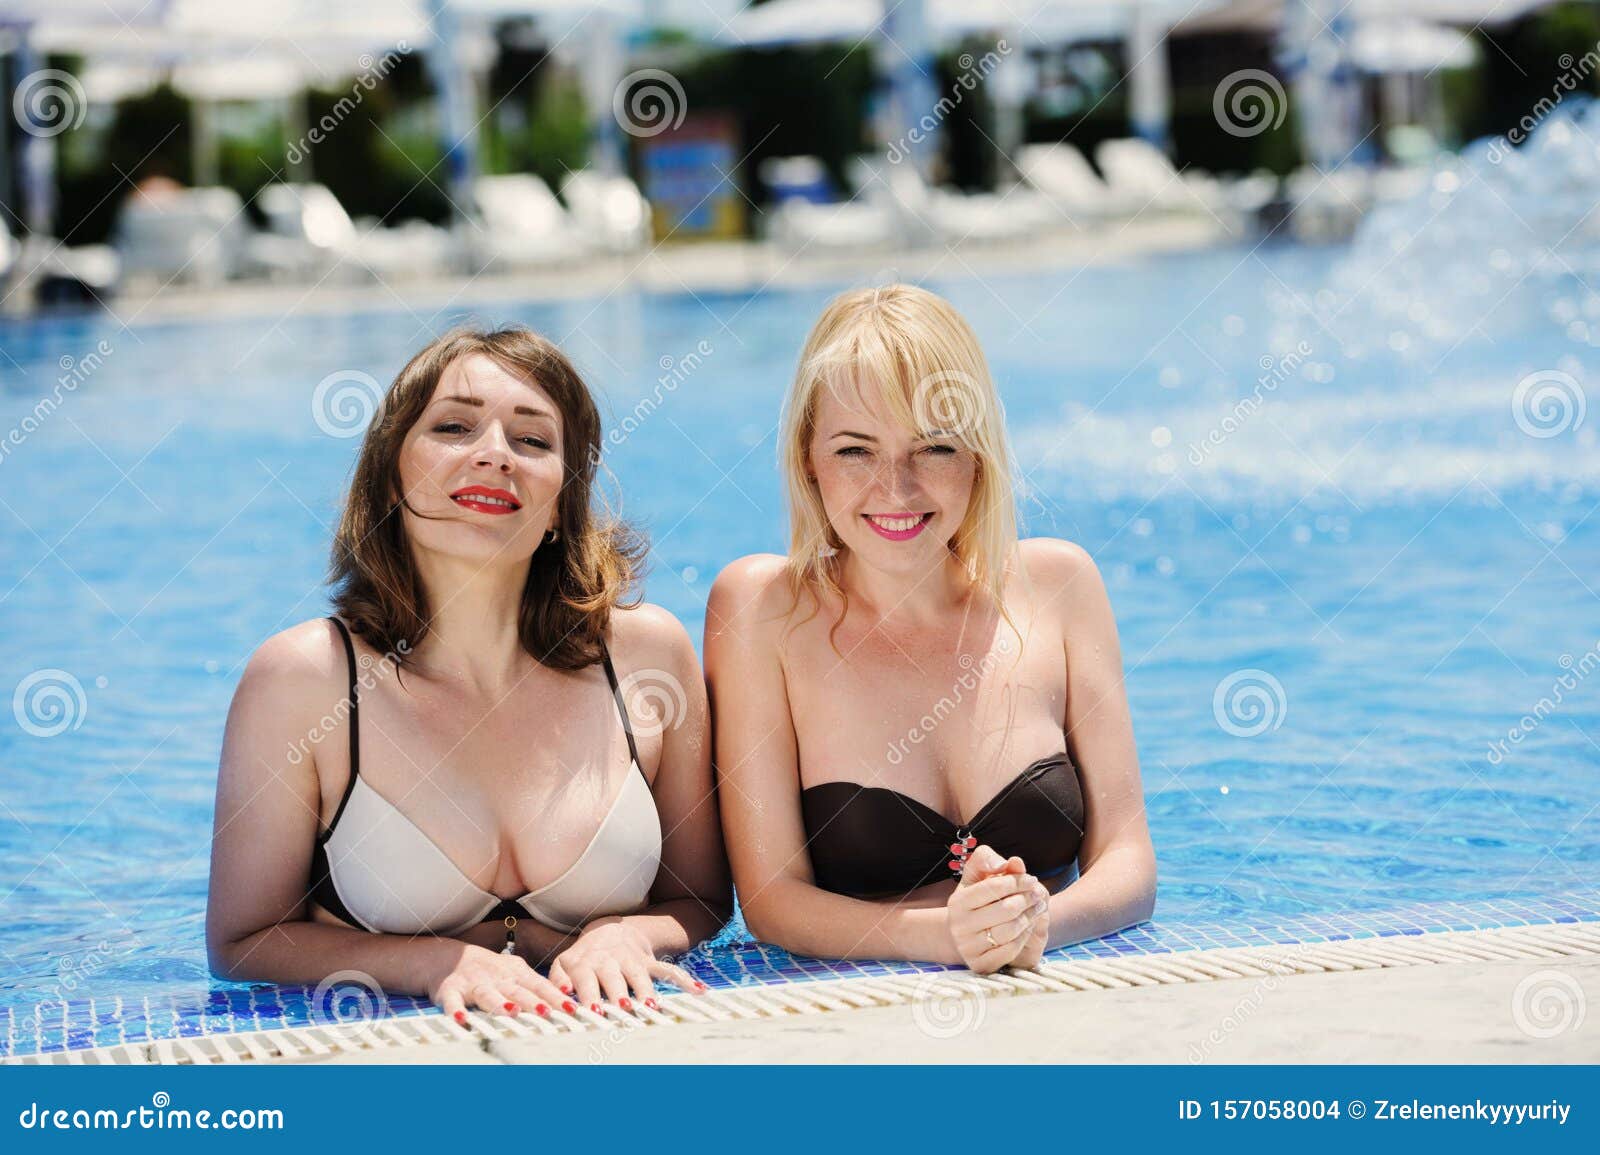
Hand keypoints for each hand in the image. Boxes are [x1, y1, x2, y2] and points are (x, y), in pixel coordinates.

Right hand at [428, 942, 569, 1025]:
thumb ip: (538, 989)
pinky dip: (456, 1011)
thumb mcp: (517, 974)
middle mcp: (498, 978)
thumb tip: (568, 1005)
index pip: (540, 986)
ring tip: (512, 1012)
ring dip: (499, 1004)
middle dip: (533, 1001)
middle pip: (517, 991)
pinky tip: (461, 1020)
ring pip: (488, 994)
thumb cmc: (492, 971)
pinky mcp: (451, 990)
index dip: (556, 997)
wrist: (452, 957)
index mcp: (517, 974)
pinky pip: (453, 1002)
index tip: (572, 1008)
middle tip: (547, 1011)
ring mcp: (474, 983)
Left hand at [547, 916, 704, 1014]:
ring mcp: (632, 960)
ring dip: (646, 990)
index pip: (585, 977)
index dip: (588, 992)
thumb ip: (558, 979)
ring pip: (641, 974)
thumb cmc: (583, 956)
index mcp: (585, 961)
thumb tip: (561, 996)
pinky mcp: (649, 962)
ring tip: (651, 1007)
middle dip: (618, 992)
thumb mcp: (564, 962)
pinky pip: (668, 969)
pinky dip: (684, 980)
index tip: (591, 1010)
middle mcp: (609, 960)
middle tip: (622, 1009)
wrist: (610, 929)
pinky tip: (699, 991)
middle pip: (614, 977)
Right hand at [945, 845, 1047, 972]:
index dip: (1017, 881)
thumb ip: (989, 860)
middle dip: (1027, 899)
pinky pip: (1011, 950)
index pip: (993, 887)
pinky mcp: (980, 965)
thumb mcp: (977, 876)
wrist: (964, 934)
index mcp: (958, 901)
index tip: (1031, 879)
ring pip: (1010, 931)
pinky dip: (1024, 936)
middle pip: (1006, 909)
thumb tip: (1013, 862)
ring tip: (1038, 908)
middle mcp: (959, 926)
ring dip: (1030, 917)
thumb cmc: (976, 900)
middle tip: (1038, 894)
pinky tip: (1028, 926)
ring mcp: (968, 947)